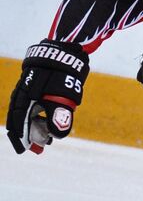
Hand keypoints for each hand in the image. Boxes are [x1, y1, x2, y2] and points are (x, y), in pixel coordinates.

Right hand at [7, 39, 88, 154]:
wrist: (64, 51)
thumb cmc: (64, 74)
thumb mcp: (65, 97)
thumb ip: (60, 115)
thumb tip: (57, 135)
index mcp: (26, 96)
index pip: (19, 120)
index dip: (22, 135)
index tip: (24, 149)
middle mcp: (23, 92)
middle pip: (19, 118)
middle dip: (26, 134)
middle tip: (34, 148)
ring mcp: (27, 87)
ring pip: (26, 111)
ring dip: (33, 126)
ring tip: (44, 139)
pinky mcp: (35, 84)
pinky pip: (31, 104)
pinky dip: (36, 115)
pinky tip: (45, 121)